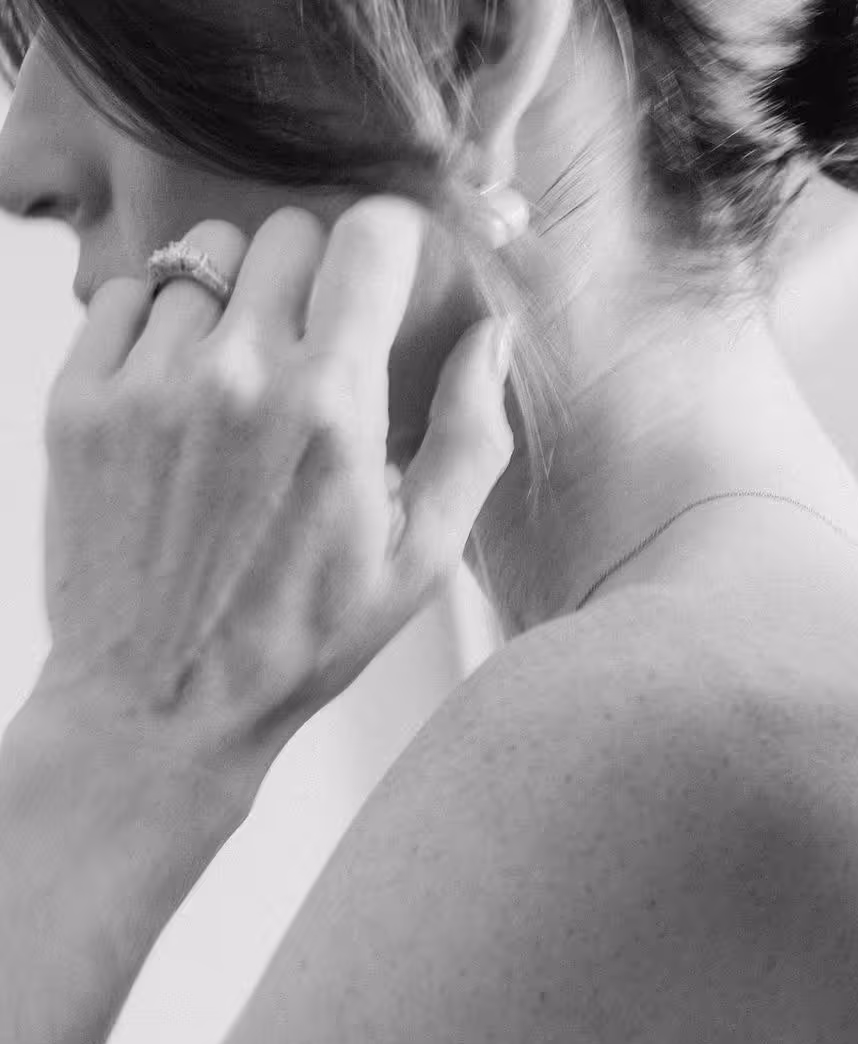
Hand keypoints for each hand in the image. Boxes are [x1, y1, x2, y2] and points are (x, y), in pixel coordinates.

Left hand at [32, 198, 511, 799]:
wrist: (160, 707)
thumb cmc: (297, 646)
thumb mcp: (420, 564)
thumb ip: (470, 439)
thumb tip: (491, 337)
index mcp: (333, 410)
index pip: (367, 239)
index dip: (388, 245)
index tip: (387, 271)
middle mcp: (238, 376)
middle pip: (286, 235)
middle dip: (312, 279)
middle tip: (313, 351)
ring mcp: (149, 382)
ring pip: (203, 263)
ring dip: (231, 306)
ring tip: (238, 387)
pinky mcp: (80, 399)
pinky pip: (126, 298)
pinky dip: (155, 326)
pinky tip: (177, 397)